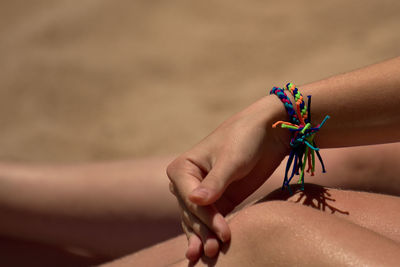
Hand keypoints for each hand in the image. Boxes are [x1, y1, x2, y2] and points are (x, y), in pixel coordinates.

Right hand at [167, 95, 289, 261]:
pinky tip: (210, 251)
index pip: (191, 199)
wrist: (267, 132)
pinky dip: (210, 234)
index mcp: (182, 168)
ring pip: (198, 221)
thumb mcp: (231, 159)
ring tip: (211, 255)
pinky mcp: (219, 201)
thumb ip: (215, 182)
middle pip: (192, 213)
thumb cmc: (245, 138)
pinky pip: (210, 221)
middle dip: (203, 231)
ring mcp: (202, 194)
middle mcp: (187, 182)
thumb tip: (195, 201)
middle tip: (215, 250)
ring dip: (204, 237)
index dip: (206, 217)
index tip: (224, 232)